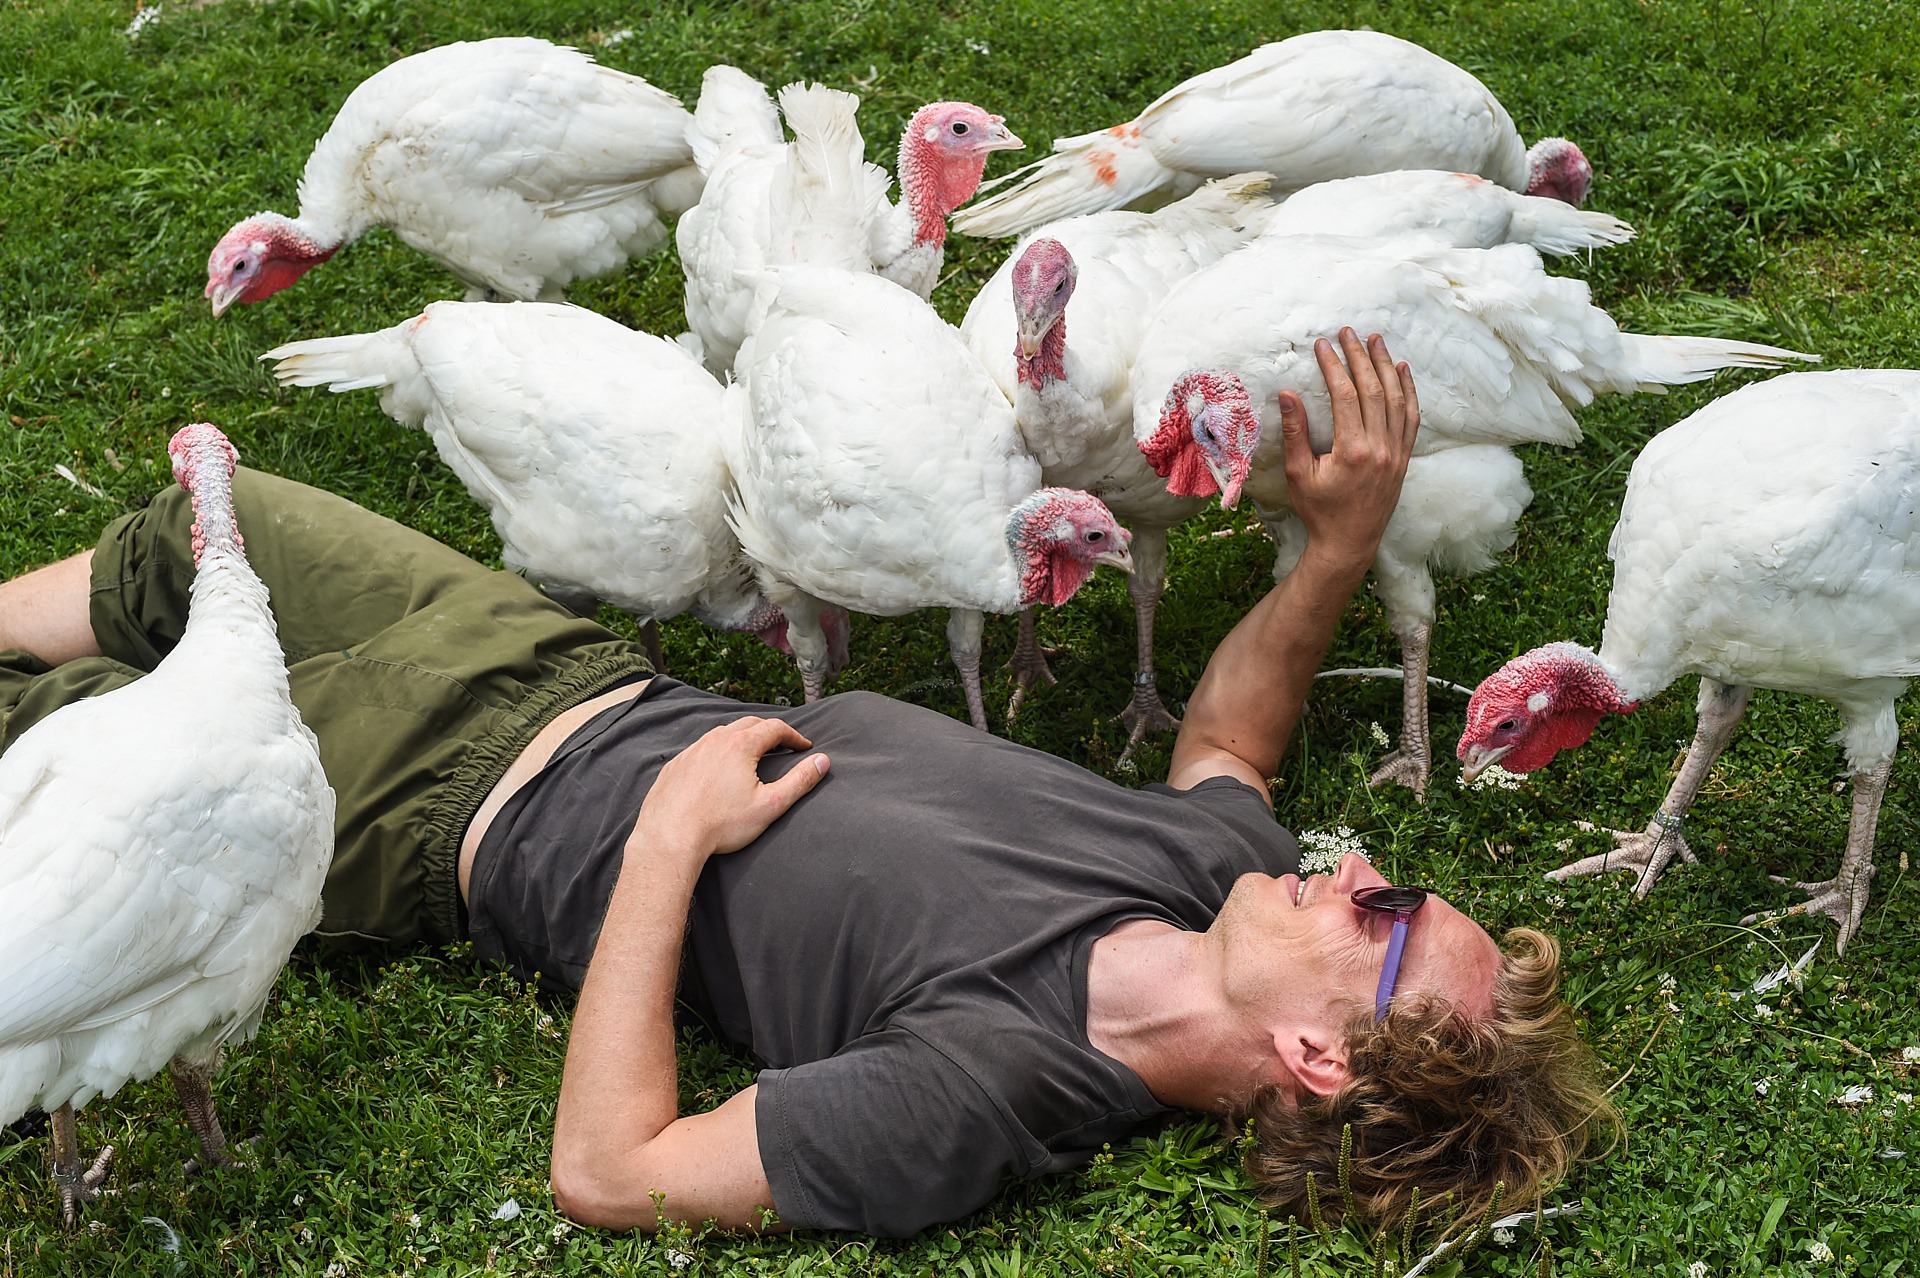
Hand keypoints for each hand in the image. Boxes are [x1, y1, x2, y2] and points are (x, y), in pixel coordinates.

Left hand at [632, 717, 829, 863]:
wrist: (670, 838)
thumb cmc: (721, 825)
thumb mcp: (770, 806)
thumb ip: (799, 781)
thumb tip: (822, 761)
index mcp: (740, 746)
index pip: (775, 728)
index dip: (794, 736)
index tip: (804, 747)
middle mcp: (714, 741)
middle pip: (749, 724)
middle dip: (769, 731)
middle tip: (782, 745)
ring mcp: (691, 751)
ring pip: (722, 734)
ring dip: (742, 738)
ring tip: (752, 753)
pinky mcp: (675, 765)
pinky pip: (700, 749)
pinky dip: (716, 751)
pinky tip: (719, 769)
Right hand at [1278, 328, 1418, 576]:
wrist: (1349, 543)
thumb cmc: (1319, 512)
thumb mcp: (1299, 475)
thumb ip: (1295, 433)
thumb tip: (1287, 394)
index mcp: (1353, 451)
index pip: (1345, 395)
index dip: (1334, 365)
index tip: (1322, 345)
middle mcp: (1381, 448)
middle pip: (1374, 389)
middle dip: (1360, 357)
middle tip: (1348, 332)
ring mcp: (1397, 452)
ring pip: (1398, 398)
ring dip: (1387, 365)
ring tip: (1376, 340)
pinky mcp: (1404, 458)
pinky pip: (1412, 417)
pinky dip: (1410, 390)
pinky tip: (1404, 370)